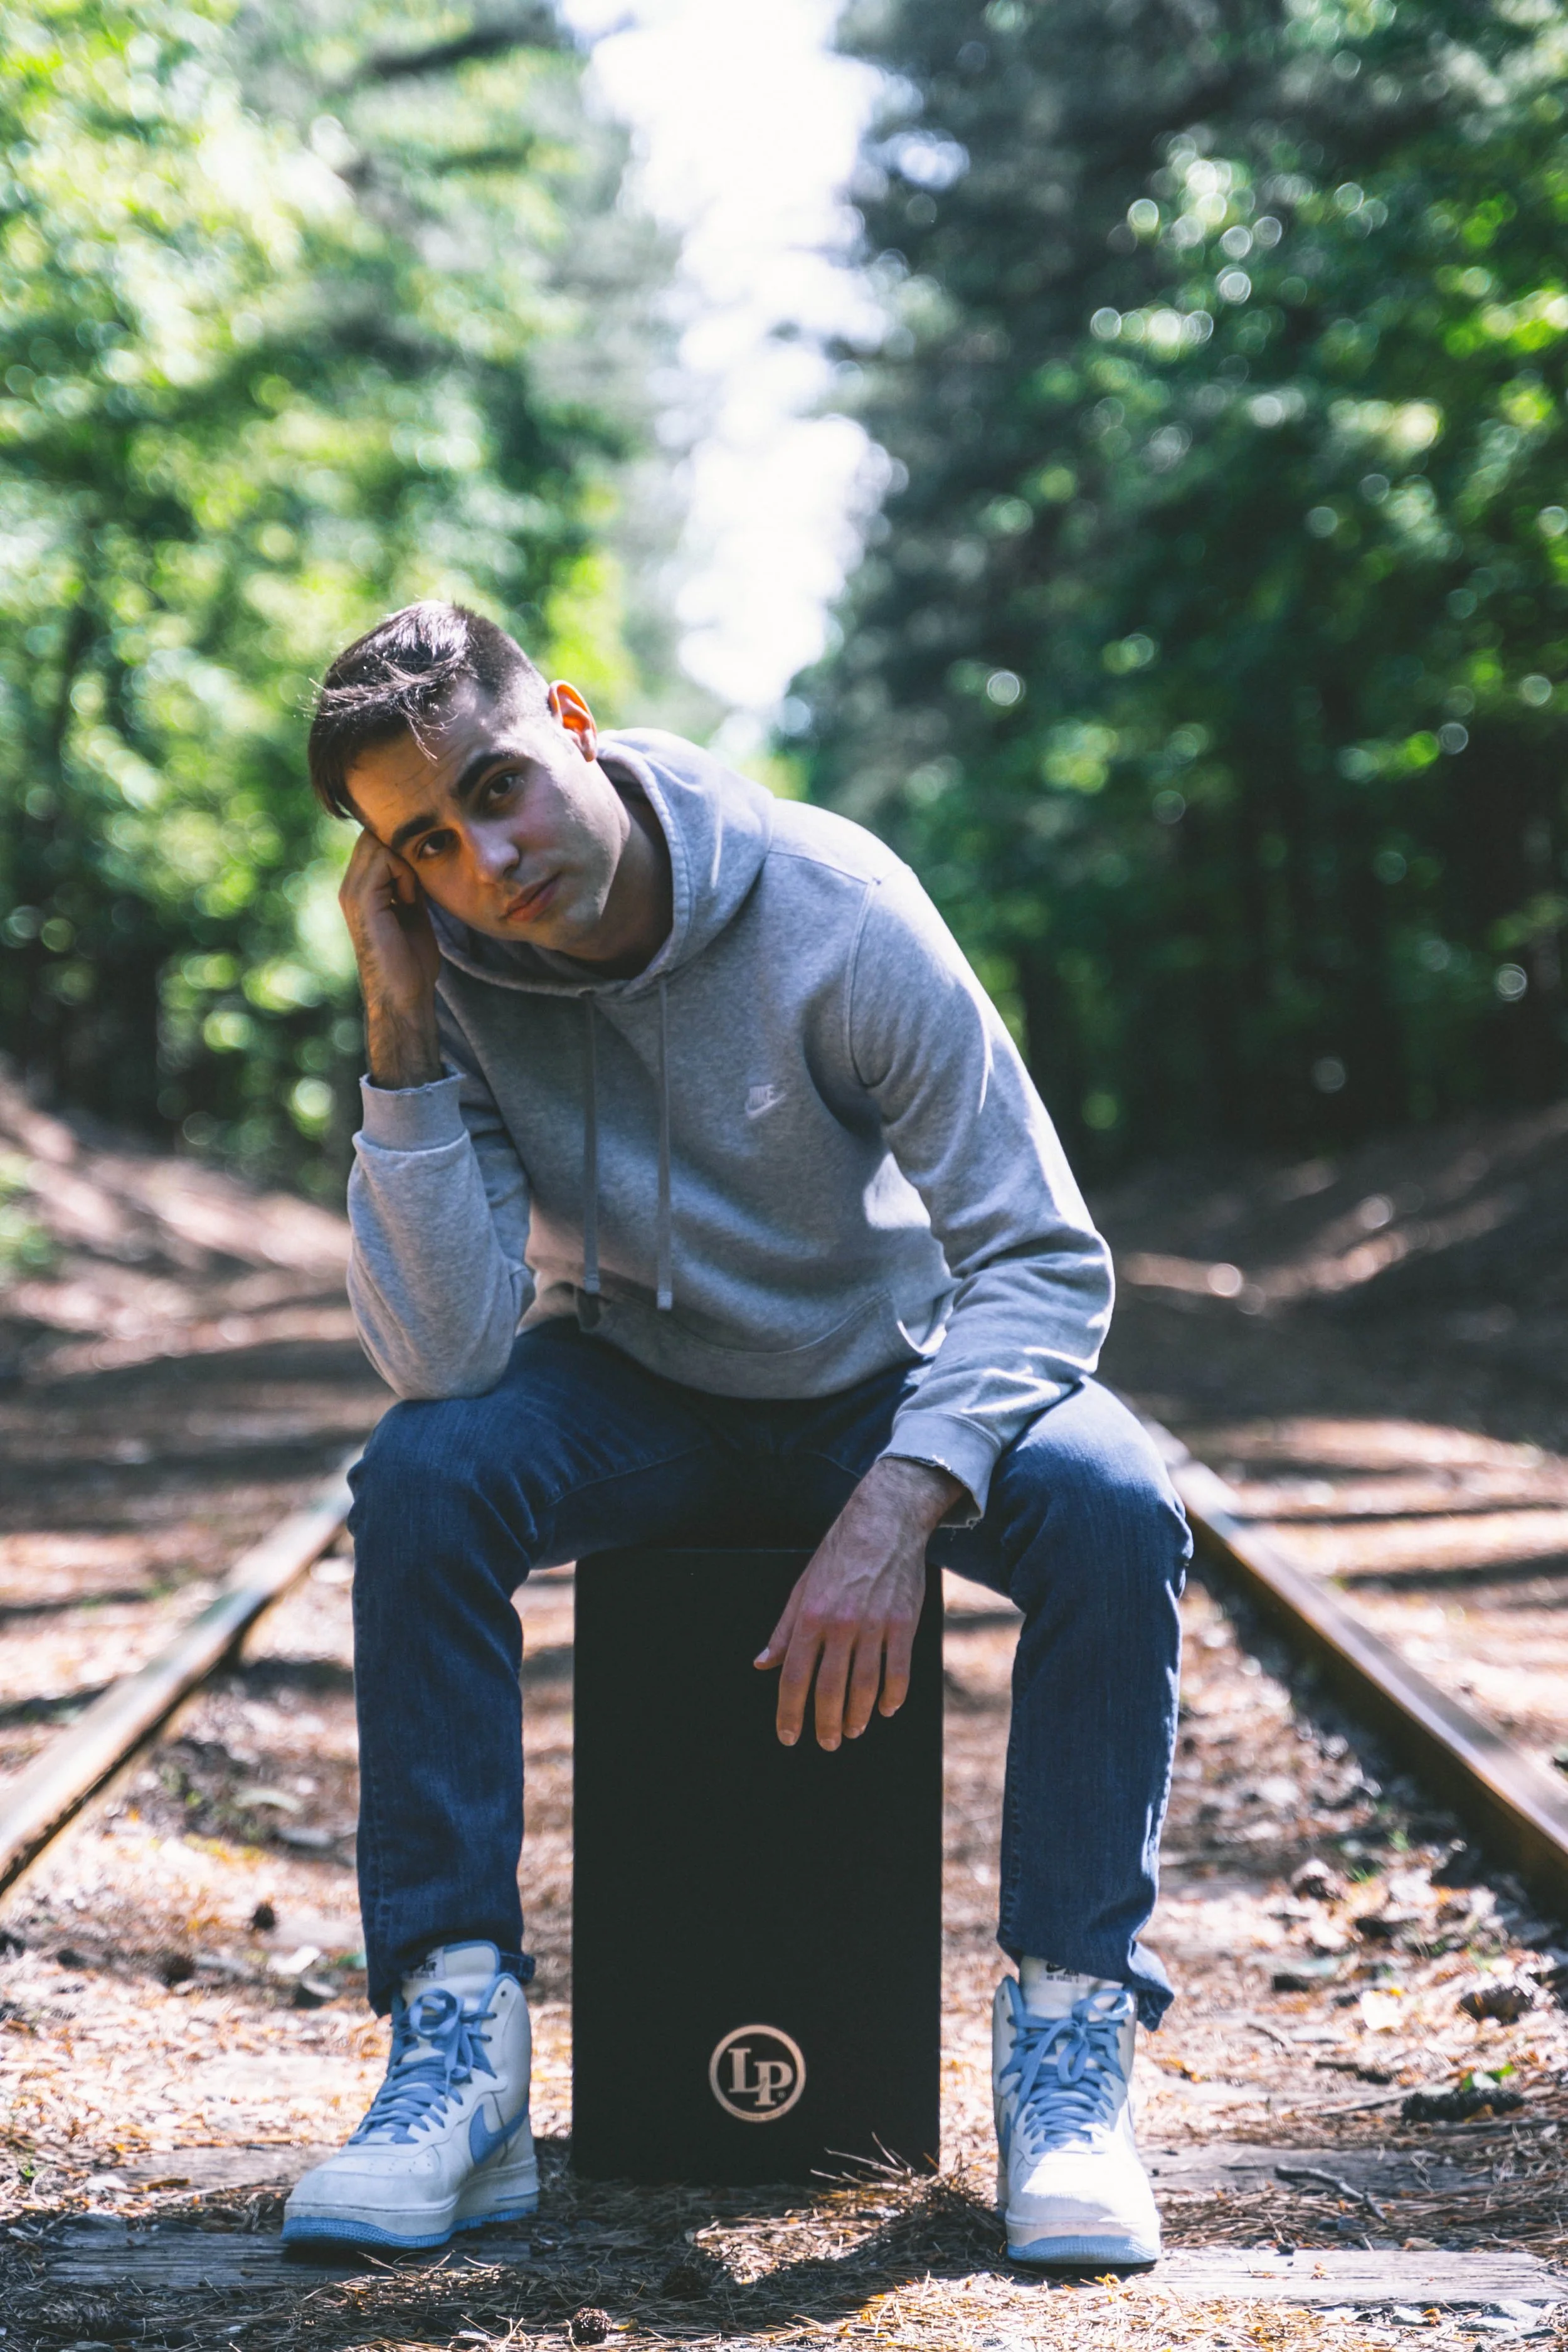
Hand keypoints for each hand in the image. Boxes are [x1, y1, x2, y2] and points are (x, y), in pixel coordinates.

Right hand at [339, 829, 441, 1088]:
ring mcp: (352, 892)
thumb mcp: (413, 910)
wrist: (404, 996)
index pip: (375, 839)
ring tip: (413, 894)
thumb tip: (421, 857)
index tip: (424, 872)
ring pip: (379, 842)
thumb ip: (409, 883)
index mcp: (360, 888)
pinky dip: (406, 874)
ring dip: (406, 861)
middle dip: (405, 848)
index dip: (403, 845)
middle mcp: (350, 886)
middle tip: (420, 882)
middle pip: (374, 834)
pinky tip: (410, 901)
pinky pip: (386, 859)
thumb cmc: (412, 961)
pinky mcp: (362, 900)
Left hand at [754, 1456, 962, 1748]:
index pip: (794, 1677)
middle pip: (829, 1689)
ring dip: (858, 1716)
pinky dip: (893, 1697)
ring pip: (865, 1687)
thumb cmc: (839, 1555)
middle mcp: (841, 1625)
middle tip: (826, 1743)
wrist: (884, 1523)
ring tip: (853, 1730)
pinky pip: (898, 1671)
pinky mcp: (904, 1624)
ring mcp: (875, 1626)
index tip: (788, 1736)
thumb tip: (763, 1663)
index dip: (789, 1712)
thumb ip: (784, 1630)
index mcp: (811, 1617)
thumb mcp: (802, 1588)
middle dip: (825, 1724)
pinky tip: (886, 1709)